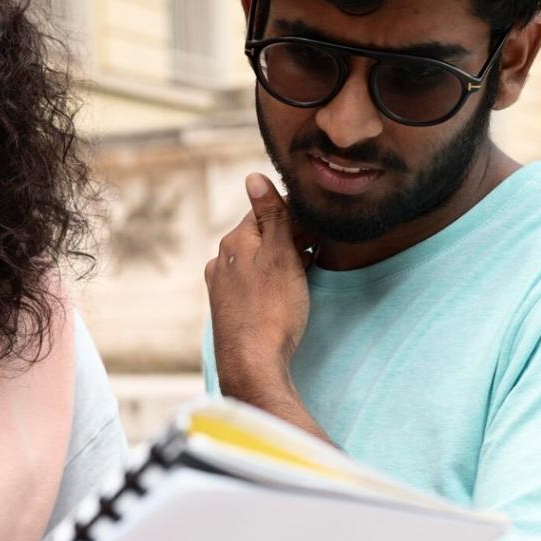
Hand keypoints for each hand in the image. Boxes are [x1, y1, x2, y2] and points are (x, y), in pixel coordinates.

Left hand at [204, 173, 313, 410]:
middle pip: (262, 236)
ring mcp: (223, 286)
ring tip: (309, 268)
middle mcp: (221, 261)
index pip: (266, 210)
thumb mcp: (279, 255)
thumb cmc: (272, 309)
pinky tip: (288, 291)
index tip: (318, 223)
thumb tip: (252, 176)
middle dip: (291, 237)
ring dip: (284, 260)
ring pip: (259, 261)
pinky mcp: (229, 308)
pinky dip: (274, 280)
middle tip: (319, 247)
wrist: (252, 363)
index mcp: (233, 242)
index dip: (296, 214)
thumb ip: (270, 216)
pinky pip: (255, 283)